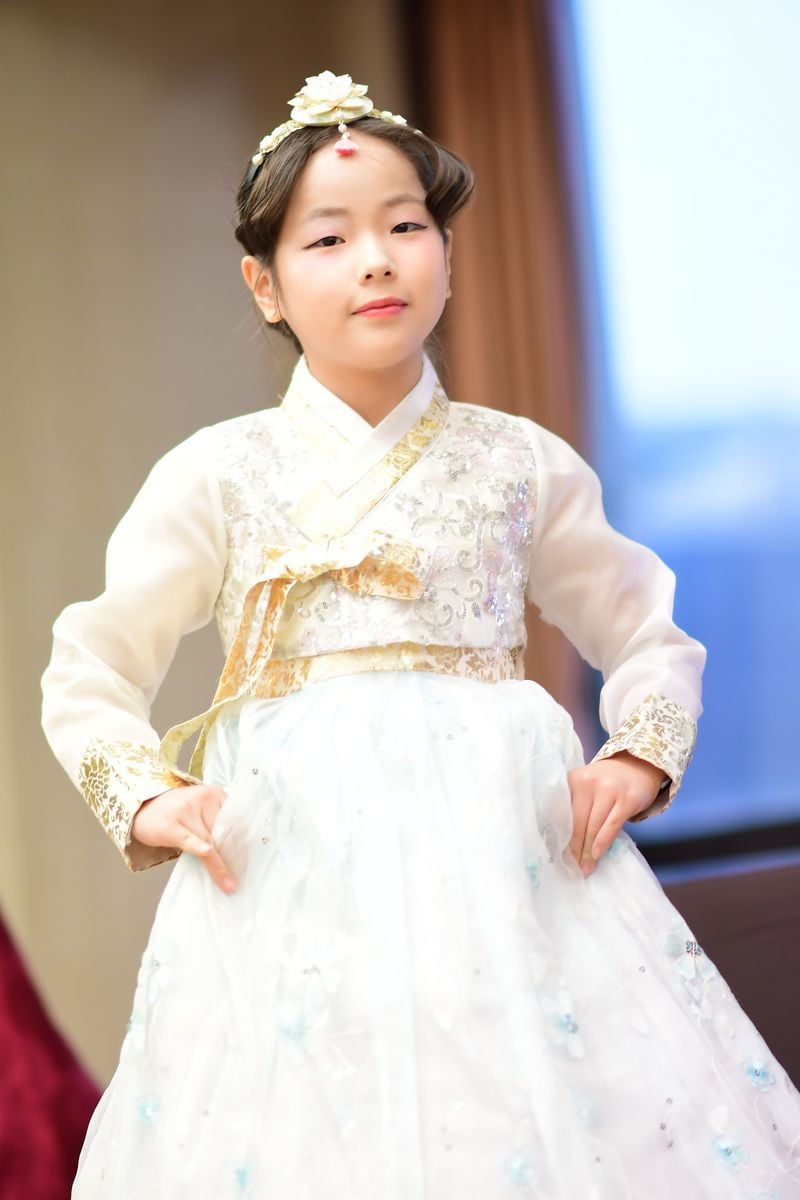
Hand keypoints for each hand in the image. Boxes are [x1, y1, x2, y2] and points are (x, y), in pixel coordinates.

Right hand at [130, 784, 236, 893]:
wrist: (142, 807)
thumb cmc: (176, 812)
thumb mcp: (200, 810)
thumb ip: (217, 824)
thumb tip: (238, 853)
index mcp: (215, 793)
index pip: (236, 819)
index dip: (244, 842)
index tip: (250, 861)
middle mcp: (202, 797)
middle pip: (225, 831)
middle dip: (232, 855)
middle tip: (239, 875)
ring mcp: (186, 810)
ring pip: (210, 841)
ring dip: (220, 865)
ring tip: (228, 882)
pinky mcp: (170, 826)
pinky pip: (190, 841)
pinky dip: (200, 849)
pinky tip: (207, 855)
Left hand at [566, 751, 666, 876]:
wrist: (639, 765)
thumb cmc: (607, 781)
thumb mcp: (586, 785)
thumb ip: (575, 805)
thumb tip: (563, 840)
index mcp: (573, 779)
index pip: (562, 812)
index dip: (559, 836)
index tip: (558, 855)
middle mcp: (589, 782)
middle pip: (577, 822)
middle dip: (574, 848)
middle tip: (573, 867)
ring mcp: (609, 789)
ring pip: (593, 827)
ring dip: (588, 851)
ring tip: (585, 867)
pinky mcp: (627, 799)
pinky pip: (611, 826)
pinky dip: (602, 843)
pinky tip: (597, 854)